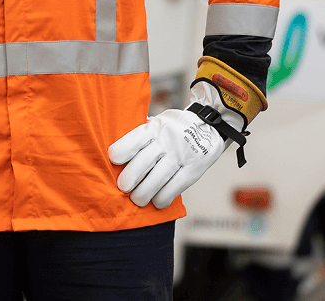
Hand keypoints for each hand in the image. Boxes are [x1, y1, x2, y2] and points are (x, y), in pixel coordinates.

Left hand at [107, 82, 245, 208]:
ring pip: (158, 178)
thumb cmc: (174, 127)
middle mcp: (167, 140)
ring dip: (144, 193)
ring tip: (138, 199)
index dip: (121, 152)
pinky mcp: (193, 169)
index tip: (113, 161)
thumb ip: (142, 134)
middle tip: (123, 187)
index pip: (134, 139)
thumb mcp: (158, 122)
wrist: (210, 124)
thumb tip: (116, 153)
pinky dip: (163, 198)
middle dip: (129, 179)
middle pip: (143, 162)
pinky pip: (175, 187)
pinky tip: (157, 202)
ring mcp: (181, 155)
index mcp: (155, 127)